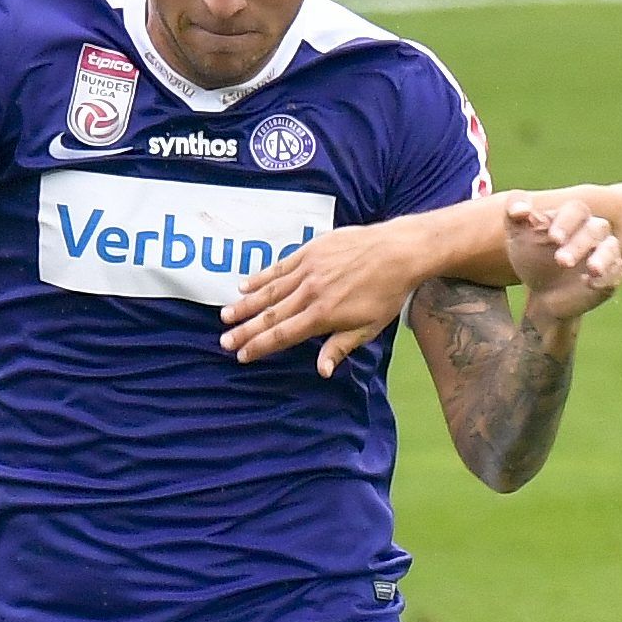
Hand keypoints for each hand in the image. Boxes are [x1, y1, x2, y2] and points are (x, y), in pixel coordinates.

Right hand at [222, 218, 443, 377]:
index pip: (283, 335)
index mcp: (323, 316)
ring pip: (269, 291)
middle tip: (224, 340)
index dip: (260, 346)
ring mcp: (308, 269)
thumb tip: (320, 371)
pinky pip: (279, 267)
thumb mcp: (368, 328)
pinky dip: (260, 277)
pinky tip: (244, 285)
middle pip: (270, 315)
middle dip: (245, 330)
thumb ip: (339, 347)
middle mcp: (310, 293)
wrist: (398, 251)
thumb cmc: (386, 293)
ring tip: (226, 315)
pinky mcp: (310, 251)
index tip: (242, 355)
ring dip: (246, 305)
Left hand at [507, 197, 621, 323]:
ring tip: (592, 269)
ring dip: (601, 258)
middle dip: (578, 244)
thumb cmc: (532, 256)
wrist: (542, 293)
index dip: (566, 222)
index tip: (553, 237)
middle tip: (561, 261)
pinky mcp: (610, 277)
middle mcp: (592, 231)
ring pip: (610, 248)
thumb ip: (513, 215)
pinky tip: (591, 283)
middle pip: (595, 229)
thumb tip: (519, 210)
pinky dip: (605, 278)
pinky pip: (615, 274)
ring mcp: (604, 253)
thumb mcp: (517, 235)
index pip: (576, 210)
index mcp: (572, 217)